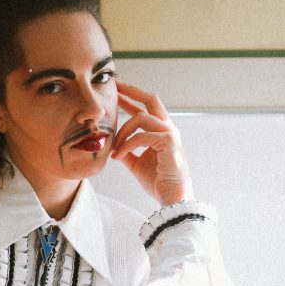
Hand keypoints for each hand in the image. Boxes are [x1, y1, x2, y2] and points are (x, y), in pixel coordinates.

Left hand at [110, 81, 192, 205]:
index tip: (116, 91)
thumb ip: (127, 151)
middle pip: (150, 99)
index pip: (146, 108)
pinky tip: (118, 157)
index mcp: (162, 131)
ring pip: (140, 118)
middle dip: (130, 91)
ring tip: (114, 150)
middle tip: (114, 88)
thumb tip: (113, 147)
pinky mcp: (169, 142)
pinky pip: (141, 136)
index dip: (131, 98)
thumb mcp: (137, 163)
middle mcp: (168, 128)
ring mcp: (170, 133)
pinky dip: (126, 145)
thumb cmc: (158, 182)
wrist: (171, 198)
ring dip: (122, 132)